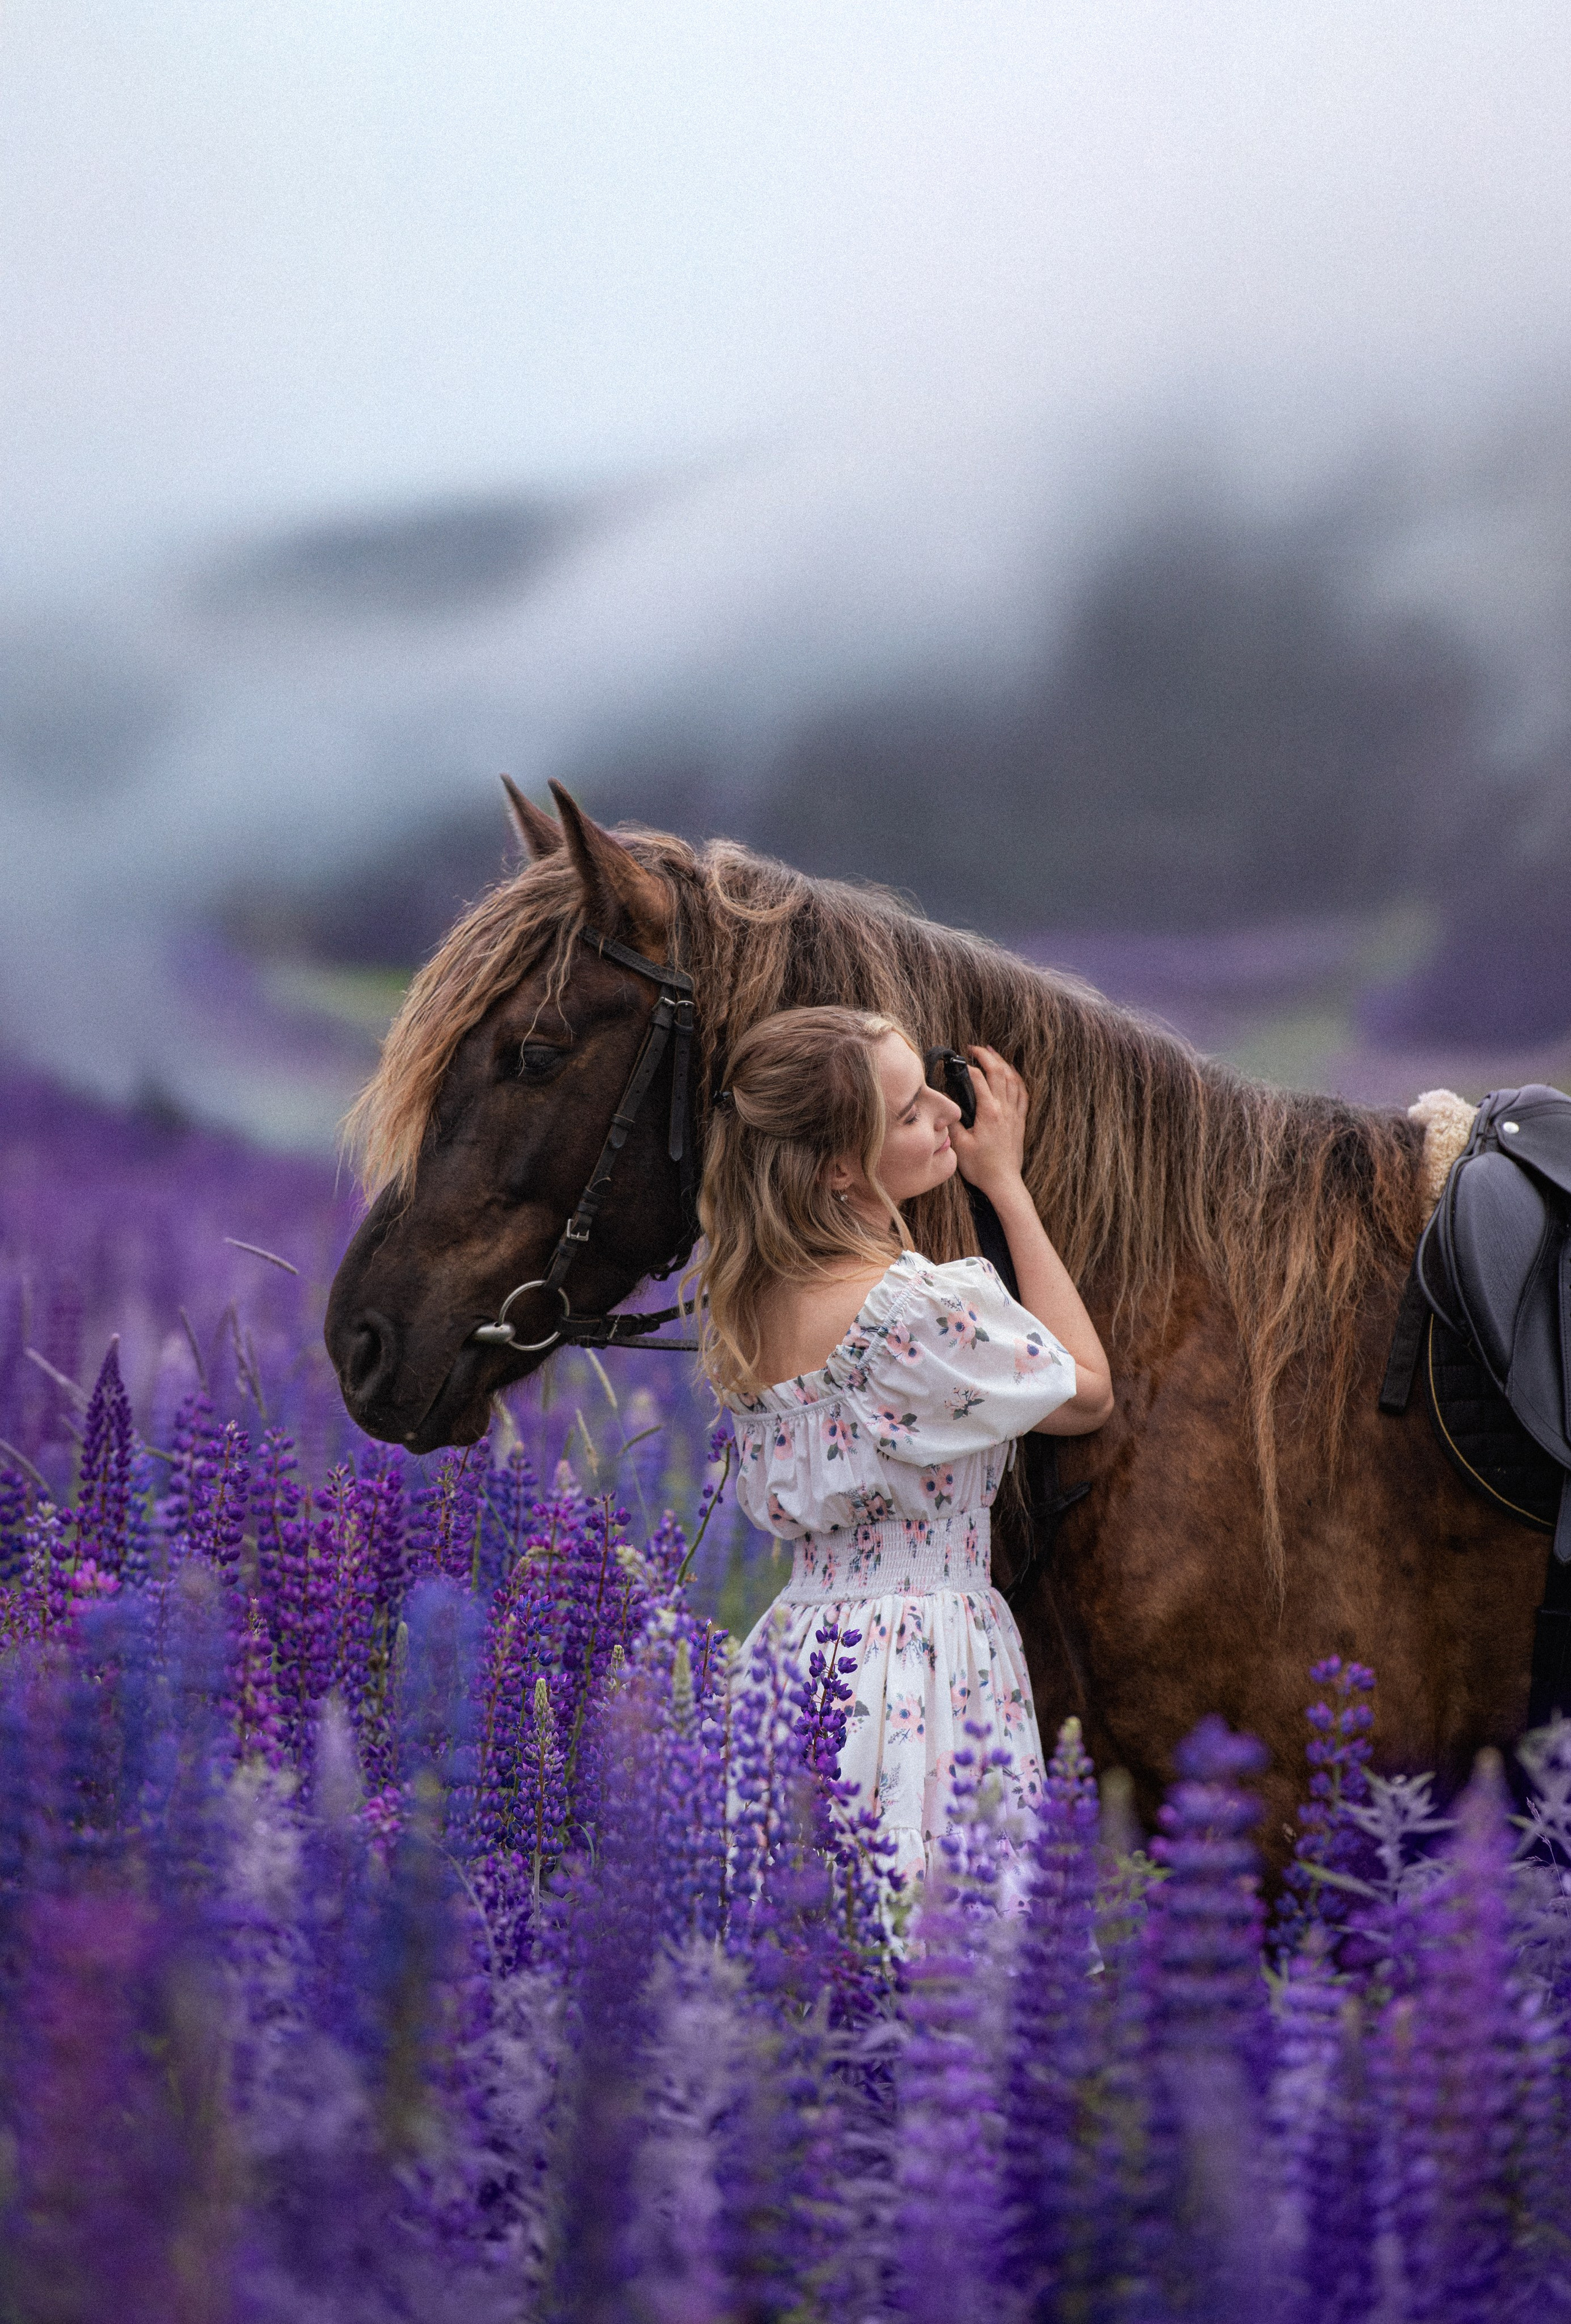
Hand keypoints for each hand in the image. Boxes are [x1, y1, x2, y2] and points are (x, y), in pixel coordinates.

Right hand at [951, 1044, 1027, 1195]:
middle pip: (999, 1073)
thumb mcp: (959, 1145)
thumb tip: (944, 1104)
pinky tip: (1012, 1076)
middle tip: (975, 1048)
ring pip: (1013, 1080)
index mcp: (989, 1112)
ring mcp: (1015, 1115)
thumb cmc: (981, 1166)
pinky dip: (1017, 1080)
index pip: (979, 1080)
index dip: (968, 1067)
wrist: (1003, 1182)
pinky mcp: (1020, 1122)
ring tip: (993, 1054)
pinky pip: (1022, 1094)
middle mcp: (1004, 1109)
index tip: (959, 1062)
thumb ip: (952, 1121)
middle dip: (987, 1056)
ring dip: (1003, 1063)